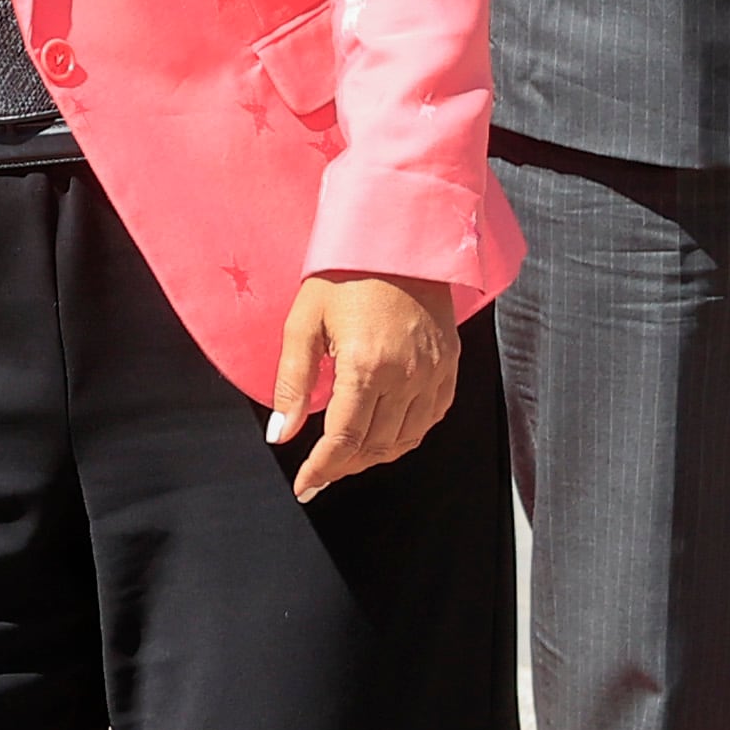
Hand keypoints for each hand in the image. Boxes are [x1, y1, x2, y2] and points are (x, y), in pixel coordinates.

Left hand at [264, 275, 457, 501]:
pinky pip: (430, 419)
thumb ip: (292, 384)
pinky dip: (405, 437)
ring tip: (344, 460)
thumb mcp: (304, 324)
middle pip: (376, 446)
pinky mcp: (448, 366)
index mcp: (367, 366)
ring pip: (405, 439)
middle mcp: (407, 376)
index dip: (322, 469)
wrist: (398, 241)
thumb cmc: (342, 277)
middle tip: (318, 475)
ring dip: (373, 457)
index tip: (305, 487)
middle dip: (343, 467)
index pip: (345, 439)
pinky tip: (382, 437)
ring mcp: (434, 373)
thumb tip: (280, 434)